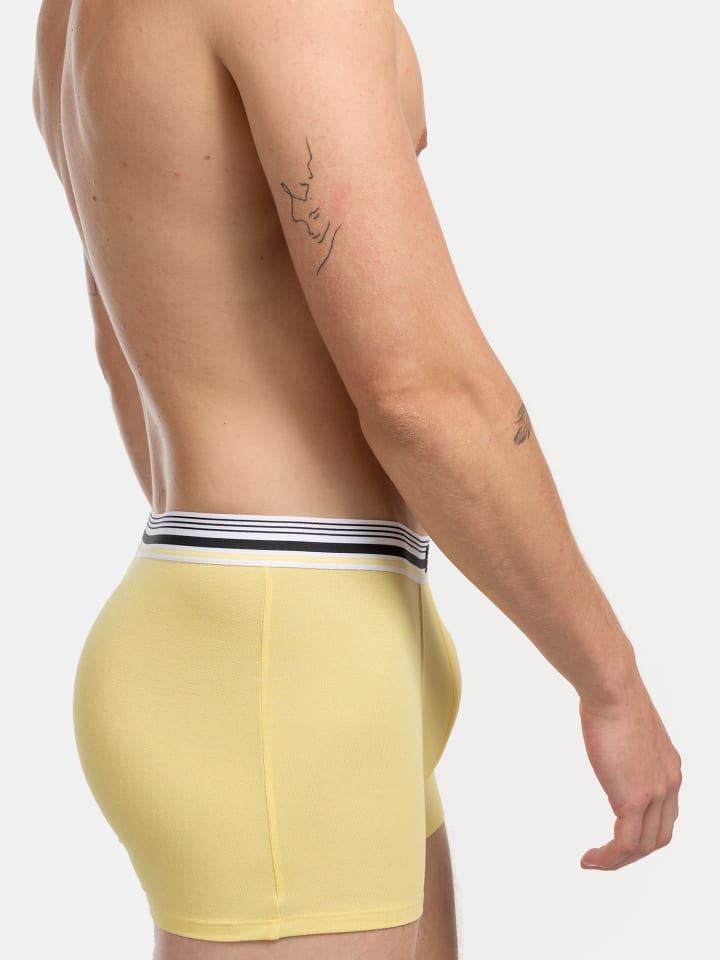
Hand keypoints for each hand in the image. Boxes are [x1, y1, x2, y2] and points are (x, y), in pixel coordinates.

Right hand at [578, 676, 681, 869]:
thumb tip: (609, 735)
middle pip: (658, 836)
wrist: (613, 688)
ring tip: (596, 862)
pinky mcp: (634, 798)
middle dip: (633, 852)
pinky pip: (625, 844)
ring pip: (644, 846)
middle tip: (607, 856)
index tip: (620, 835)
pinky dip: (609, 858)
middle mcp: (669, 783)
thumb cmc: (613, 694)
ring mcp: (654, 793)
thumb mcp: (627, 725)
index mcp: (669, 767)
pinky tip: (591, 859)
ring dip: (619, 861)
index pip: (666, 814)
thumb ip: (626, 742)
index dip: (645, 830)